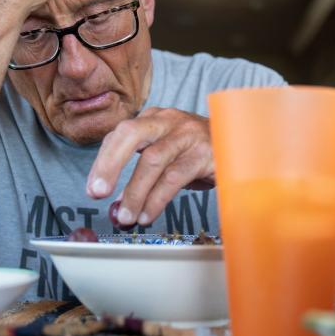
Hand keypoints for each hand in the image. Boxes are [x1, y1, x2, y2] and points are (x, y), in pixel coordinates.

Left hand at [85, 107, 215, 227]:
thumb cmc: (198, 154)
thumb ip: (141, 178)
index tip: (93, 189)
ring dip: (134, 192)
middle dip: (109, 164)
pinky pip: (174, 177)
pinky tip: (147, 214)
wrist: (241, 147)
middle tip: (97, 193)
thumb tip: (116, 208)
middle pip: (130, 134)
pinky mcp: (204, 153)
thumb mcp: (167, 158)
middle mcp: (167, 120)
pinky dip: (157, 199)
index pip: (119, 135)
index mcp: (154, 118)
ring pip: (152, 159)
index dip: (103, 162)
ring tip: (126, 217)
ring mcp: (187, 134)